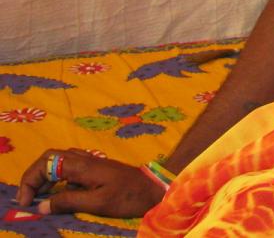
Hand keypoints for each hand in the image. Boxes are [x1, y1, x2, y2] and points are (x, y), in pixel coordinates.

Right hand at [16, 149, 163, 217]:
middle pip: (50, 159)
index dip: (30, 180)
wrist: (155, 190)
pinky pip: (69, 169)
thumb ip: (68, 202)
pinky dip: (57, 180)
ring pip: (59, 163)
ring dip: (45, 179)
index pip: (46, 162)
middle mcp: (85, 159)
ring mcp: (91, 163)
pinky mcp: (96, 170)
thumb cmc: (128, 196)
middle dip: (34, 177)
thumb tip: (42, 205)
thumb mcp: (97, 203)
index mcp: (83, 165)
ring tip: (40, 200)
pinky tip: (58, 196)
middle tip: (29, 200)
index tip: (26, 202)